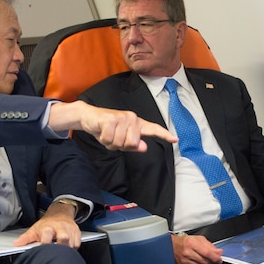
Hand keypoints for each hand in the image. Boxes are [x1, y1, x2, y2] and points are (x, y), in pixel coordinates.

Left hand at [15, 203, 81, 247]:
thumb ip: (26, 238)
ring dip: (66, 249)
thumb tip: (16, 243)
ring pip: (72, 243)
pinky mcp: (77, 233)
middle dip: (61, 247)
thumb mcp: (35, 229)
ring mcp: (70, 230)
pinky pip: (77, 244)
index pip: (48, 234)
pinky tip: (66, 248)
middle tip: (56, 253)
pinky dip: (72, 248)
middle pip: (64, 238)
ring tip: (60, 251)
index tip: (43, 249)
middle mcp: (60, 227)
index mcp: (48, 227)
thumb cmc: (47, 223)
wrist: (60, 213)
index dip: (46, 243)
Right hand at [51, 100, 176, 151]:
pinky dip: (104, 140)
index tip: (175, 139)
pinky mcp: (110, 118)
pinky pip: (109, 139)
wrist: (89, 117)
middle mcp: (132, 118)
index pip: (153, 129)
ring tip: (107, 134)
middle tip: (113, 138)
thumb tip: (144, 147)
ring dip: (110, 143)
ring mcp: (122, 117)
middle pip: (132, 144)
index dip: (164, 135)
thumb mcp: (121, 140)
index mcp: (137, 124)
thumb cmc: (107, 129)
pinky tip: (101, 131)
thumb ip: (133, 145)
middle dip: (120, 146)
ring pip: (120, 143)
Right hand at [172, 233, 222, 263]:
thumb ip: (209, 245)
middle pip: (205, 261)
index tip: (219, 260)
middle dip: (212, 262)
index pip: (207, 253)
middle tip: (215, 261)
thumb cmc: (184, 242)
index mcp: (191, 243)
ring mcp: (184, 261)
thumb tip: (219, 252)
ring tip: (205, 260)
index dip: (215, 258)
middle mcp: (187, 253)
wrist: (170, 246)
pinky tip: (197, 262)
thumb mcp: (198, 239)